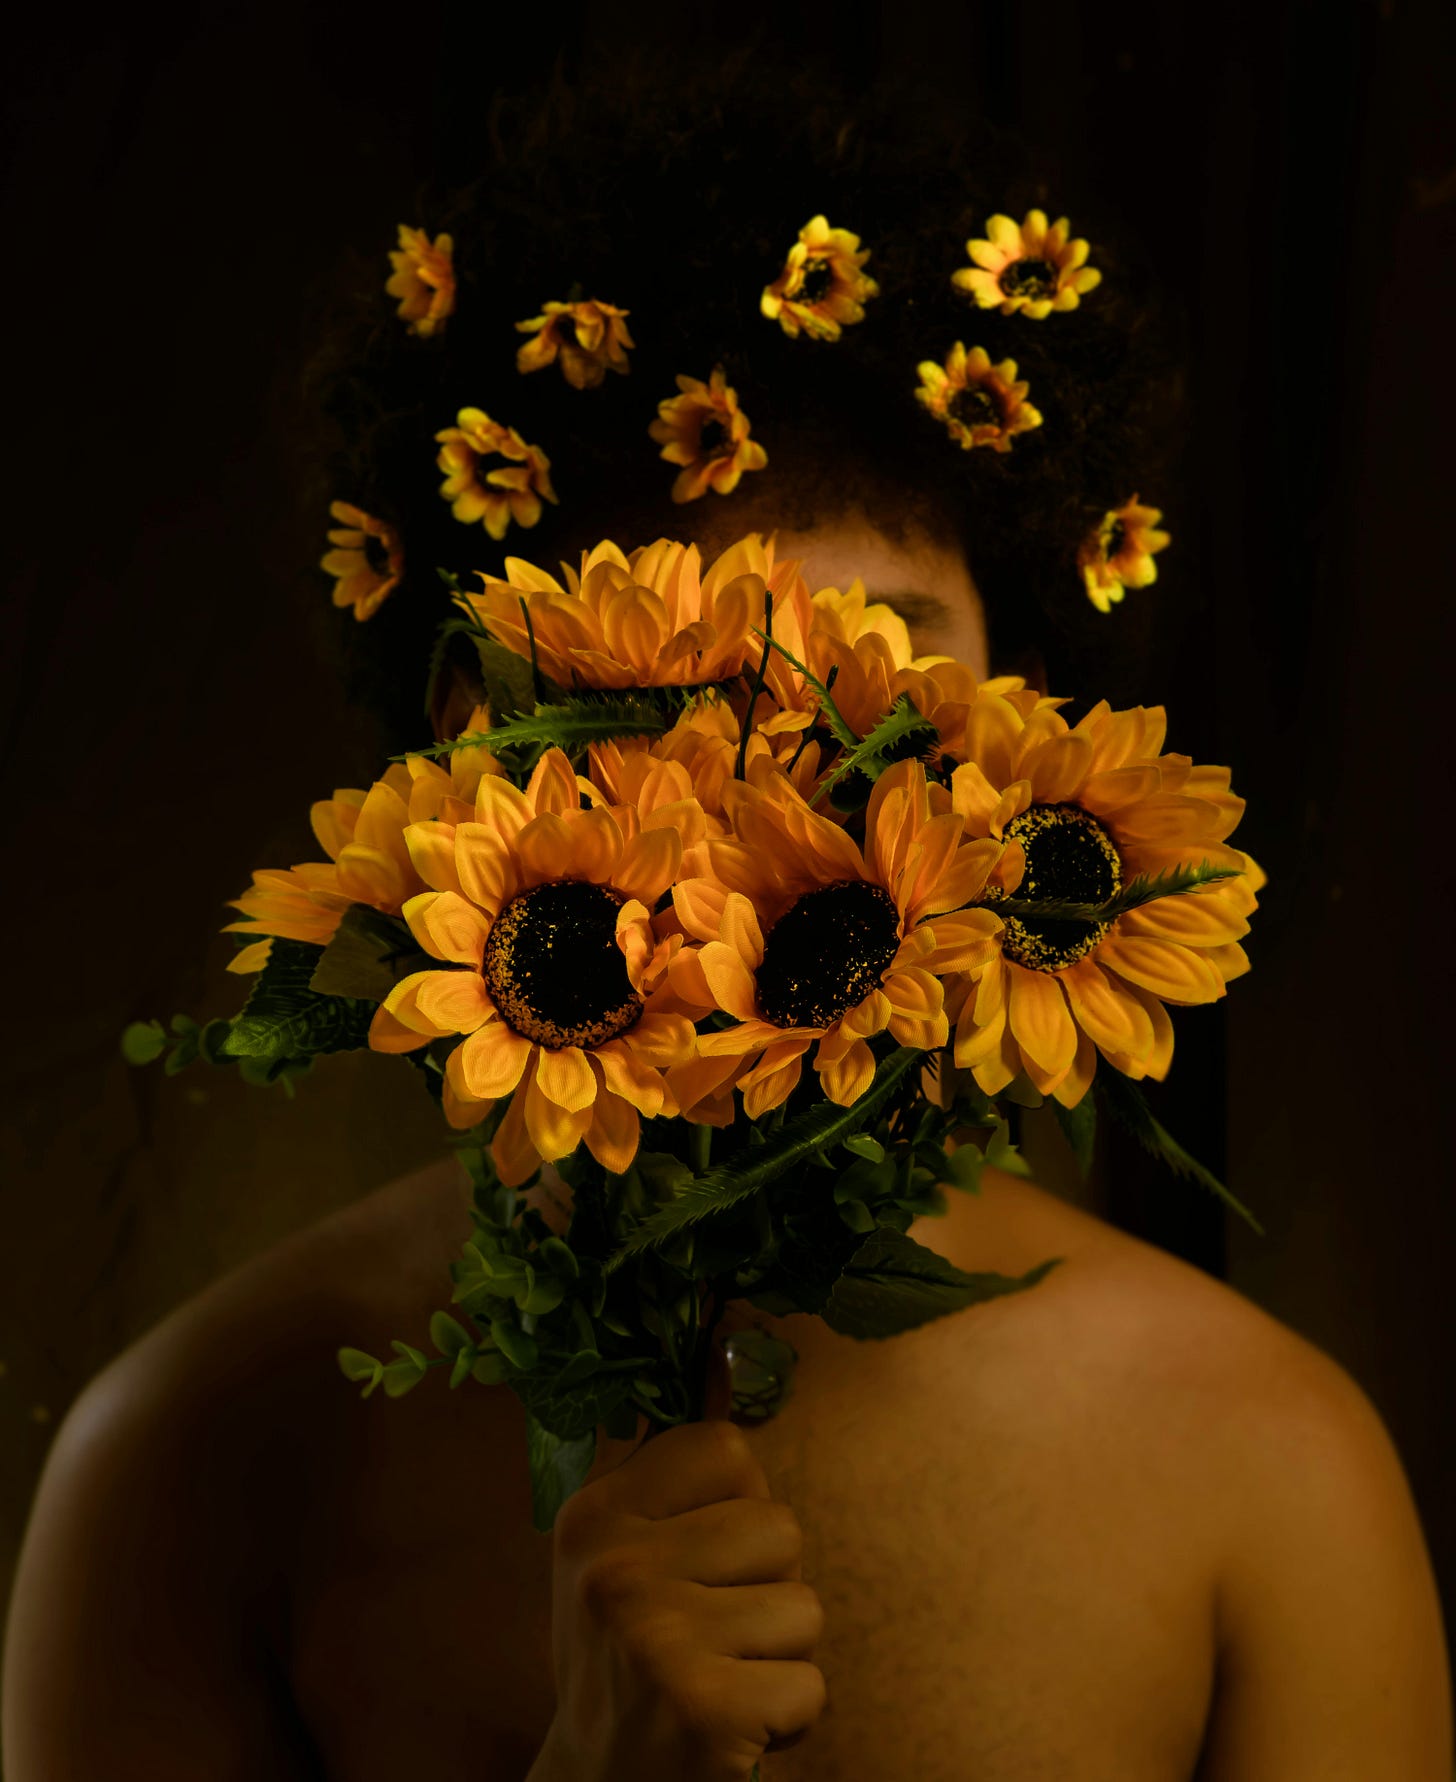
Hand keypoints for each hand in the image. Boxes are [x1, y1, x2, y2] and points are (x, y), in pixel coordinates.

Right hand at [533, 1333, 826, 1781]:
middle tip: (711, 1635)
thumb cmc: (630, 1657)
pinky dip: (788, 1718)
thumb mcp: (625, 1552)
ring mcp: (656, 1640)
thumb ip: (676, 1468)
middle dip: (767, 1588)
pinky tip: (733, 1728)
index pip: (728, 1448)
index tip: (701, 1557)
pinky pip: (810, 1686)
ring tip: (722, 1679)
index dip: (738, 1505)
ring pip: (804, 1609)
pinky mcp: (702, 1712)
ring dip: (781, 1656)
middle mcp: (615, 1568)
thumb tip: (732, 1338)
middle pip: (780, 1527)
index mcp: (596, 1514)